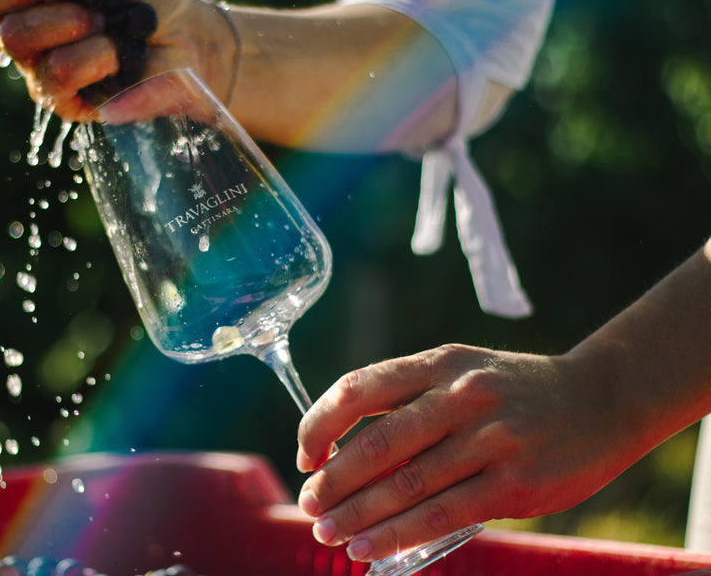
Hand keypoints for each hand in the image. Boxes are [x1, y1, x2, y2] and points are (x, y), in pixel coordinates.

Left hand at [295, 343, 638, 561]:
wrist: (603, 399)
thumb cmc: (513, 390)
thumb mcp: (461, 371)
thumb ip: (409, 399)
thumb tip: (344, 454)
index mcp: (439, 363)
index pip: (358, 390)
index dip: (320, 425)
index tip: (306, 457)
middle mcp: (462, 395)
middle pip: (378, 443)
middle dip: (334, 481)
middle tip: (309, 505)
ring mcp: (492, 440)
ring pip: (408, 485)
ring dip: (359, 515)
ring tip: (329, 532)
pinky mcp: (517, 484)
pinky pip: (444, 514)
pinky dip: (400, 535)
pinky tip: (371, 547)